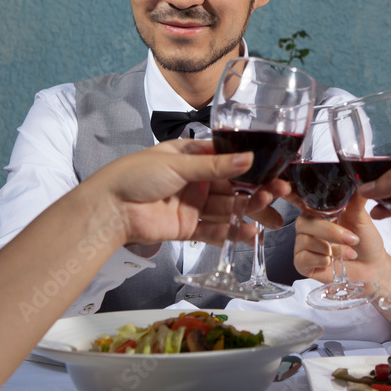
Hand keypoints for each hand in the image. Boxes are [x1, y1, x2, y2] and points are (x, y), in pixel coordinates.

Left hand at [86, 140, 286, 245]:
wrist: (110, 208)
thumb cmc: (135, 175)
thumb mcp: (179, 163)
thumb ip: (215, 165)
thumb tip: (247, 159)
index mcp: (193, 157)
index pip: (230, 161)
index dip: (253, 167)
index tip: (275, 172)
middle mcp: (197, 181)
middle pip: (234, 187)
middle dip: (258, 192)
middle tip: (280, 195)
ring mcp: (194, 205)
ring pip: (229, 209)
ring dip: (250, 212)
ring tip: (271, 216)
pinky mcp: (188, 228)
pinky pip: (215, 231)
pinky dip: (233, 233)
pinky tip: (250, 233)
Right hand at [293, 193, 387, 282]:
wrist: (372, 267)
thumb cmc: (366, 241)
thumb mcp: (362, 218)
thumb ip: (355, 200)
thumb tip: (359, 181)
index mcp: (317, 211)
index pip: (297, 198)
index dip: (289, 193)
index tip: (286, 188)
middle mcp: (307, 226)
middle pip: (303, 222)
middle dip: (329, 231)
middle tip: (351, 238)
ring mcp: (303, 244)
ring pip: (305, 241)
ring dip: (331, 249)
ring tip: (348, 253)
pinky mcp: (302, 263)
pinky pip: (303, 258)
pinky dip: (321, 260)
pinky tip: (332, 261)